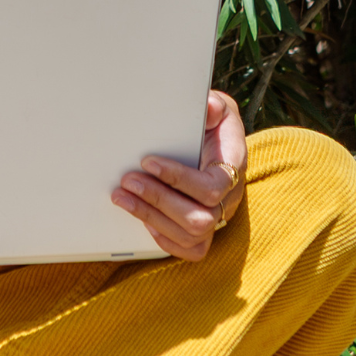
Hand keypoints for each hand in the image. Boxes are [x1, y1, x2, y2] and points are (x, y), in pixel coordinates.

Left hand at [112, 91, 247, 261]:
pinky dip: (165, 238)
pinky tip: (143, 220)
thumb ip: (213, 106)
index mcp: (232, 169)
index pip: (211, 187)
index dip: (179, 179)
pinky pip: (192, 249)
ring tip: (122, 197)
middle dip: (158, 200)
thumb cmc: (215, 125)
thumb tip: (207, 107)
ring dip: (151, 217)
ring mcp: (217, 217)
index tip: (148, 162)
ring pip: (191, 235)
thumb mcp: (219, 107)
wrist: (220, 142)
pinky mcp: (204, 229)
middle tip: (127, 181)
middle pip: (200, 218)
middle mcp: (228, 199)